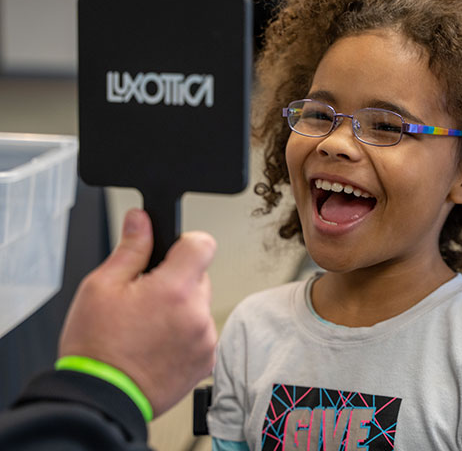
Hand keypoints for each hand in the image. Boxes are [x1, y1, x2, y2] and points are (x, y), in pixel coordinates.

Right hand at [59, 208, 217, 416]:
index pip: (203, 244)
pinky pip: (202, 334)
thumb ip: (130, 248)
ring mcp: (205, 339)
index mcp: (174, 289)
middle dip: (176, 281)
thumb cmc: (97, 347)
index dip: (186, 244)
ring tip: (148, 328)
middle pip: (199, 277)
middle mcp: (197, 313)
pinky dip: (185, 335)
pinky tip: (157, 345)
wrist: (102, 399)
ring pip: (200, 306)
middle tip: (145, 300)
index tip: (171, 254)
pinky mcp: (206, 361)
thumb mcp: (101, 286)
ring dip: (182, 310)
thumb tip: (141, 220)